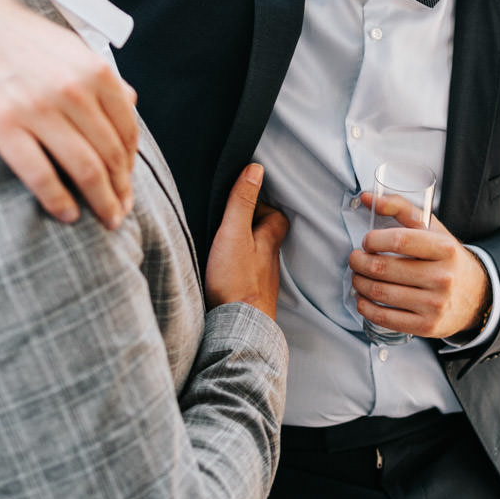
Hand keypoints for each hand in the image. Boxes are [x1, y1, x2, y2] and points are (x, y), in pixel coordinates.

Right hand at [0, 0, 137, 227]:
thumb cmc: (31, 44)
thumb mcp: (76, 51)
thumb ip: (105, 80)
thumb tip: (131, 104)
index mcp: (96, 73)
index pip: (127, 130)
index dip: (131, 164)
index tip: (128, 184)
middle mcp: (72, 91)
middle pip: (110, 154)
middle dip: (121, 189)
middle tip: (122, 210)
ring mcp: (38, 109)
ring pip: (85, 168)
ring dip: (101, 200)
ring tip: (107, 217)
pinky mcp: (5, 126)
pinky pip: (41, 175)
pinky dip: (60, 201)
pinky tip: (69, 215)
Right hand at [204, 164, 288, 318]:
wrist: (239, 328)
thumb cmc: (237, 280)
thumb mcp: (234, 233)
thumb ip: (242, 202)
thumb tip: (256, 169)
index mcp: (268, 241)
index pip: (276, 217)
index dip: (264, 207)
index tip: (244, 201)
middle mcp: (270, 261)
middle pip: (267, 237)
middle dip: (252, 227)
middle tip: (230, 221)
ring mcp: (262, 282)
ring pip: (257, 258)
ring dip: (244, 250)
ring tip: (223, 245)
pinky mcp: (250, 299)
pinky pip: (247, 278)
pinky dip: (238, 271)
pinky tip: (224, 274)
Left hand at [350, 191, 490, 338]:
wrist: (477, 294)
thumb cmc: (447, 258)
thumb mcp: (433, 229)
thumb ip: (401, 208)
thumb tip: (367, 197)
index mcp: (445, 248)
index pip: (400, 240)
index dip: (374, 240)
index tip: (367, 242)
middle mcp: (442, 277)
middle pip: (384, 268)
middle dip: (359, 262)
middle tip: (355, 259)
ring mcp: (435, 304)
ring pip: (380, 293)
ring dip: (359, 283)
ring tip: (357, 276)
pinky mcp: (427, 326)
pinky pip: (385, 318)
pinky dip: (366, 308)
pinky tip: (363, 299)